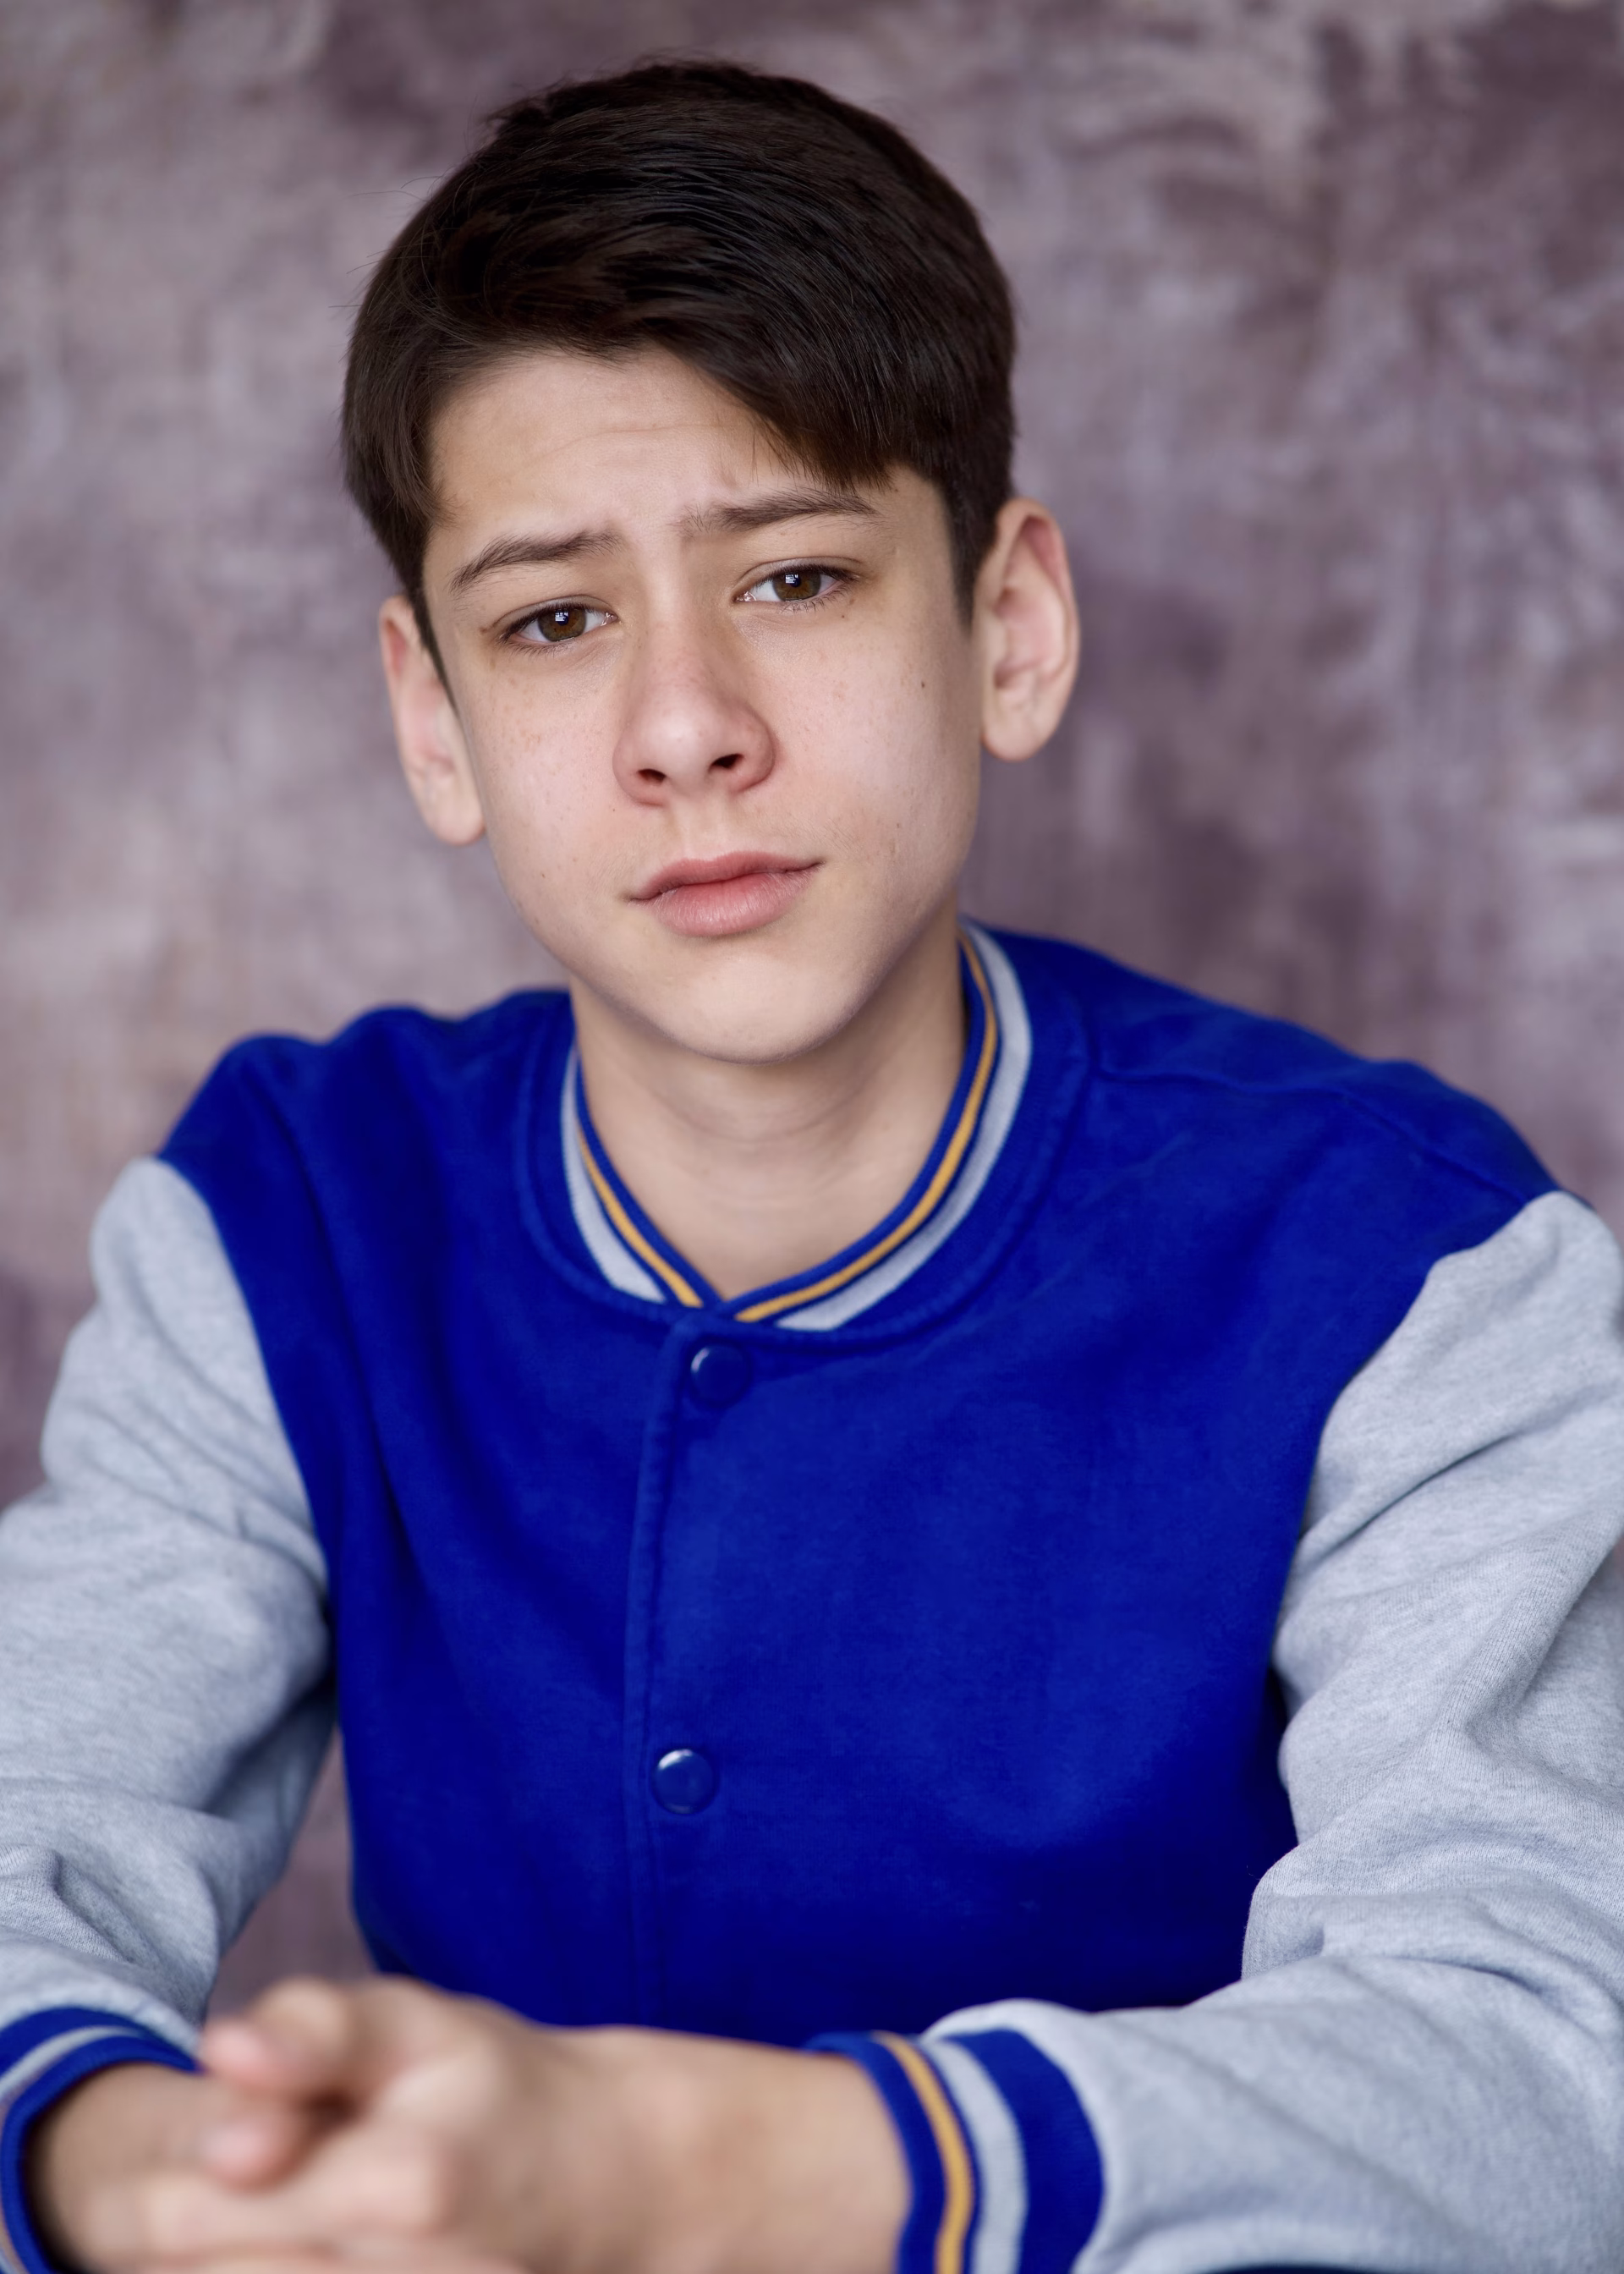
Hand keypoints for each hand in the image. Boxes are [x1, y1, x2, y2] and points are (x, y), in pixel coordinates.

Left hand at [34, 1977, 907, 2273]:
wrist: (606, 2176)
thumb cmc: (490, 2084)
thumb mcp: (408, 2020)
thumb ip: (309, 2035)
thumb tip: (219, 2054)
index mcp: (397, 2187)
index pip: (186, 2212)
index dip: (163, 2183)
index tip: (196, 2155)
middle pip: (205, 2271)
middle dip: (196, 2229)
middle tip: (231, 2184)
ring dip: (235, 2258)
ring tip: (276, 2217)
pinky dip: (283, 2272)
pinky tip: (307, 2247)